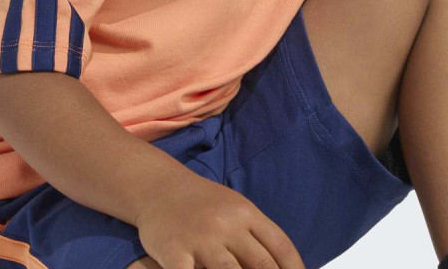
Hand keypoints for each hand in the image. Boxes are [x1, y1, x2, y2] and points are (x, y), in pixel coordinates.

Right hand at [135, 172, 304, 268]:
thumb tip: (288, 268)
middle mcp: (227, 225)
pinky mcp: (174, 251)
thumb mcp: (235, 208)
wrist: (159, 187)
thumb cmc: (203, 203)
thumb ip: (257, 236)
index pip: (281, 247)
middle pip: (261, 266)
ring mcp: (201, 238)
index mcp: (246, 213)